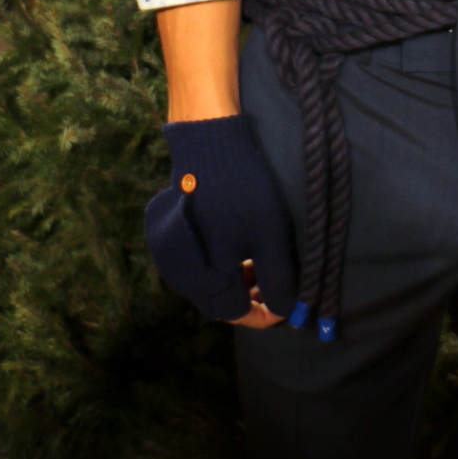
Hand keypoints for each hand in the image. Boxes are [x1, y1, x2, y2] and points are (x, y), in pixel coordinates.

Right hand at [144, 115, 295, 325]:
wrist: (208, 143)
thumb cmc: (243, 190)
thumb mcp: (270, 236)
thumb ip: (278, 279)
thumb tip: (286, 312)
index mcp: (206, 280)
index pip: (238, 315)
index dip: (265, 314)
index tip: (285, 305)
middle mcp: (183, 276)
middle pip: (219, 305)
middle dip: (248, 302)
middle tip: (273, 285)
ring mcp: (173, 258)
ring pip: (208, 287)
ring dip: (235, 285)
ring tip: (259, 266)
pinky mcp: (172, 239)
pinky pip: (197, 268)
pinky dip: (220, 268)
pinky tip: (238, 251)